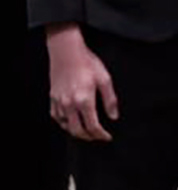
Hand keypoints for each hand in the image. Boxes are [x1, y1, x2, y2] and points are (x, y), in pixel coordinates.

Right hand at [46, 23, 117, 140]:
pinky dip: (64, 123)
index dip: (100, 135)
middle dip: (88, 137)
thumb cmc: (87, 63)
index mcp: (84, 101)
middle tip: (97, 137)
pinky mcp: (52, 98)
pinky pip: (56, 117)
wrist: (66, 52)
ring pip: (65, 125)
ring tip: (85, 131)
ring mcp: (59, 102)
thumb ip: (110, 100)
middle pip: (77, 130)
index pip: (93, 126)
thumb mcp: (105, 79)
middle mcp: (69, 104)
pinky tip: (70, 121)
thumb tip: (113, 116)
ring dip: (76, 131)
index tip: (107, 137)